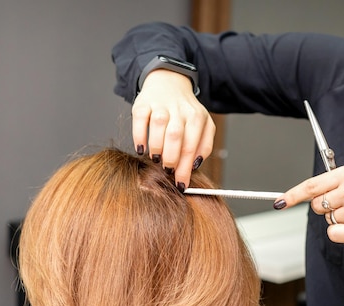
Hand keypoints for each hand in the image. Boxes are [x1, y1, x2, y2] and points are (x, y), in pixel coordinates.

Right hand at [132, 69, 215, 188]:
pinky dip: (139, 136)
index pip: (192, 146)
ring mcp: (160, 105)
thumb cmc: (184, 112)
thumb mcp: (202, 125)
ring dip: (156, 147)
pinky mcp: (143, 103)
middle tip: (167, 170)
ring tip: (156, 158)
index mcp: (197, 117)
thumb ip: (203, 146)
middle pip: (176, 136)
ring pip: (159, 126)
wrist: (168, 82)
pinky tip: (141, 148)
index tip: (181, 184)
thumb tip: (193, 167)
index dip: (185, 168)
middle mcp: (179, 109)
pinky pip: (140, 119)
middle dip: (171, 158)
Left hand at [274, 165, 343, 242]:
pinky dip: (341, 233)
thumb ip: (335, 182)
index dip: (292, 195)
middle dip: (326, 207)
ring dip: (339, 219)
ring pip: (327, 219)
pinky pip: (333, 234)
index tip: (279, 203)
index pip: (311, 186)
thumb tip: (307, 193)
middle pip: (316, 205)